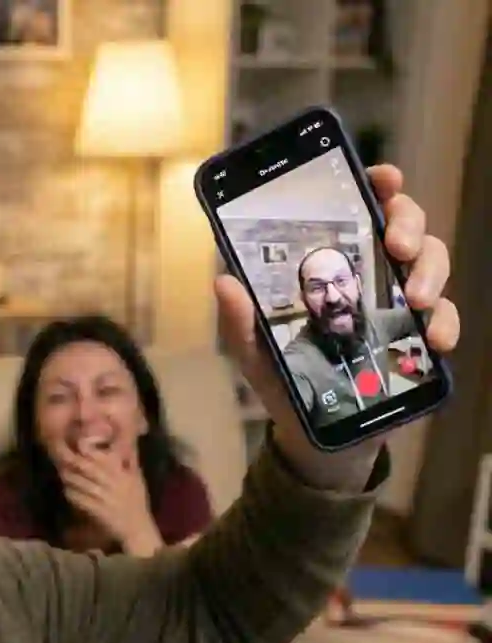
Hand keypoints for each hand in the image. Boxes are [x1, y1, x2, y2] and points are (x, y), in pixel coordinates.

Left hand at [53, 442, 161, 554]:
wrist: (137, 528)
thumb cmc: (137, 501)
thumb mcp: (138, 478)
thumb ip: (131, 459)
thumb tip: (129, 438)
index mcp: (123, 473)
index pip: (103, 457)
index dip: (88, 449)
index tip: (78, 444)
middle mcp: (113, 483)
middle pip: (88, 468)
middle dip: (73, 461)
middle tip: (62, 456)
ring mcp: (104, 497)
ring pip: (81, 483)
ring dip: (69, 476)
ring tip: (62, 472)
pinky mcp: (97, 511)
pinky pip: (80, 499)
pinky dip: (71, 493)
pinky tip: (67, 490)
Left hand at [216, 164, 458, 492]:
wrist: (312, 434)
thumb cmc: (282, 377)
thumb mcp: (254, 349)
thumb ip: (241, 319)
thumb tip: (224, 282)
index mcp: (330, 265)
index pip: (357, 210)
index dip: (374, 186)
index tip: (383, 179)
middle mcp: (368, 274)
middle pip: (403, 226)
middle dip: (408, 224)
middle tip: (396, 247)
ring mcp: (396, 304)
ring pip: (431, 262)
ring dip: (430, 272)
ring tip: (414, 299)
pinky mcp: (417, 339)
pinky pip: (444, 317)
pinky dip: (446, 322)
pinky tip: (436, 338)